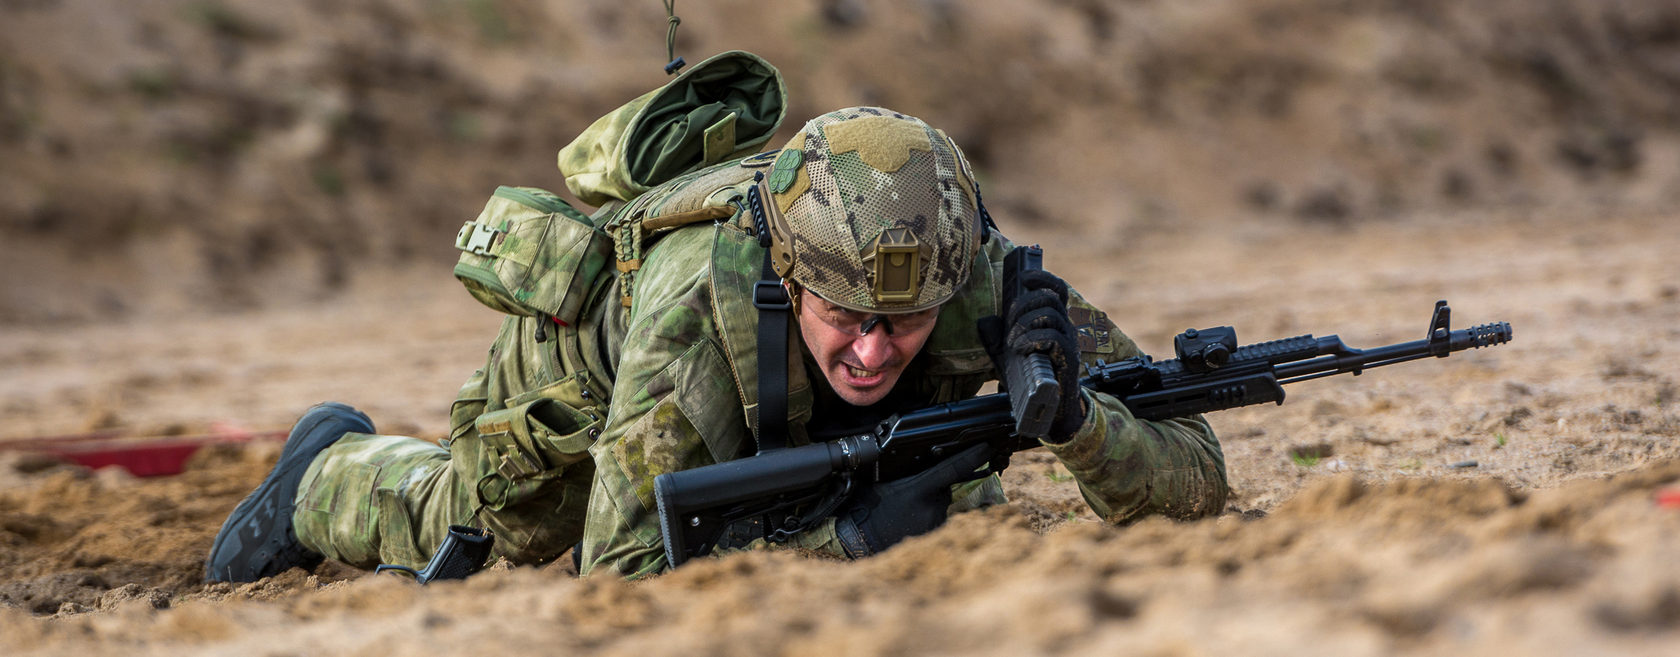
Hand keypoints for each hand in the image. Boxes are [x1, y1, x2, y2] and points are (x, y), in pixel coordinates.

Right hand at [835, 442, 995, 556]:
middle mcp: (932, 508)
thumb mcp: (885, 483)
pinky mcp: (935, 541)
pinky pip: (937, 525)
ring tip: (904, 516)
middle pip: (945, 490)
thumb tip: (924, 461)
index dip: (973, 456)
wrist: (859, 542)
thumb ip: (909, 473)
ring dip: (930, 508)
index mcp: (919, 489)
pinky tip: (908, 527)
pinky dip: (927, 523)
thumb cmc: (867, 510)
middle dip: (935, 490)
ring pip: (941, 509)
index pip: (953, 468)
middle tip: (910, 497)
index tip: (987, 447)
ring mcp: (935, 527)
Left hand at [979, 268, 1086, 443]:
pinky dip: (1031, 340)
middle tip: (1009, 322)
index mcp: (1054, 321)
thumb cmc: (1032, 378)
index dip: (1042, 277)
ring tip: (1012, 342)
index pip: (1056, 289)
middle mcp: (1065, 327)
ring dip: (1025, 324)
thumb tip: (984, 321)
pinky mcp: (1068, 357)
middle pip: (1050, 297)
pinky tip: (1019, 349)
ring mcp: (1069, 341)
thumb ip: (998, 338)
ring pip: (1050, 315)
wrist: (1048, 407)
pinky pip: (1052, 337)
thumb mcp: (1008, 355)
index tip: (1024, 276)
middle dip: (1024, 304)